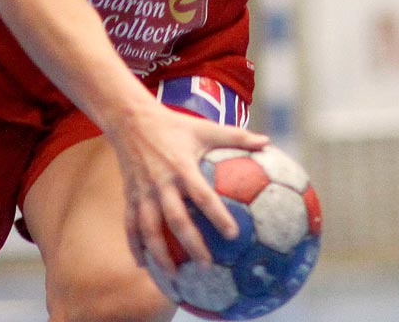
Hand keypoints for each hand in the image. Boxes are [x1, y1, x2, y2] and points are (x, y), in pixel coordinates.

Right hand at [111, 103, 269, 273]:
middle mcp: (162, 183)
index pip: (203, 196)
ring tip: (173, 277)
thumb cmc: (176, 125)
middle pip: (177, 220)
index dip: (218, 216)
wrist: (132, 121)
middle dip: (191, 245)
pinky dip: (135, 247)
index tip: (233, 235)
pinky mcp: (130, 196)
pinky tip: (143, 265)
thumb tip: (268, 142)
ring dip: (160, 255)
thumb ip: (237, 136)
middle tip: (207, 267)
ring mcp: (143, 192)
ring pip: (149, 230)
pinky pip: (130, 226)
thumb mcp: (206, 127)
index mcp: (183, 167)